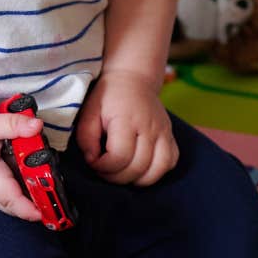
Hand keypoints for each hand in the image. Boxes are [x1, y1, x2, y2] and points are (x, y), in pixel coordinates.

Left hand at [77, 70, 177, 185]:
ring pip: (158, 170)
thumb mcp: (89, 111)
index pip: (119, 157)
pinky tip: (140, 168)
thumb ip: (86, 137)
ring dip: (137, 179)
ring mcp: (164, 132)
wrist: (133, 78)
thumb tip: (92, 160)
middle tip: (104, 169)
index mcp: (127, 119)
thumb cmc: (108, 96)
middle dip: (116, 177)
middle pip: (137, 168)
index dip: (103, 167)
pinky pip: (170, 163)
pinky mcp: (171, 136)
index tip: (94, 161)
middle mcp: (150, 127)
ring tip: (122, 172)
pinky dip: (156, 172)